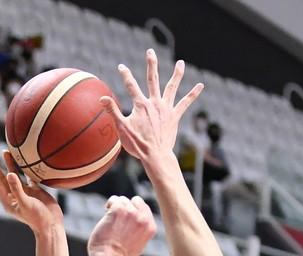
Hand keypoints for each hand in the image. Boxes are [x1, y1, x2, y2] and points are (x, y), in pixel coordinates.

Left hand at [0, 151, 62, 234]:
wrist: (51, 224)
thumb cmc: (37, 218)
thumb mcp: (26, 203)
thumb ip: (17, 189)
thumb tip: (9, 174)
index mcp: (9, 201)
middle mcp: (14, 196)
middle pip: (3, 179)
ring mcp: (24, 193)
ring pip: (15, 176)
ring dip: (10, 165)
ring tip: (6, 152)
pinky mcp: (34, 191)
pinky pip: (27, 177)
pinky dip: (25, 168)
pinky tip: (24, 159)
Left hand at [88, 195, 156, 255]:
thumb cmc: (120, 254)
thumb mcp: (140, 245)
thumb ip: (143, 232)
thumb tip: (141, 222)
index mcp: (151, 227)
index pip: (145, 209)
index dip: (134, 212)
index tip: (126, 220)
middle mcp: (143, 219)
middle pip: (136, 201)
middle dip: (127, 208)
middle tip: (119, 219)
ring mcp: (132, 212)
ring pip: (123, 200)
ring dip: (116, 208)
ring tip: (112, 220)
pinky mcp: (119, 209)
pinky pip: (114, 200)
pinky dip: (109, 206)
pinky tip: (106, 214)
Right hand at [101, 52, 202, 169]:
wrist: (156, 156)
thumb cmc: (137, 144)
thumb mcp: (122, 128)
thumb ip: (113, 111)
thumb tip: (101, 98)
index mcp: (141, 105)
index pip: (131, 85)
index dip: (125, 75)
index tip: (121, 66)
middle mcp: (154, 103)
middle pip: (152, 79)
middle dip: (151, 64)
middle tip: (150, 52)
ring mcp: (166, 109)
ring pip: (172, 87)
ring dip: (177, 74)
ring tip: (180, 63)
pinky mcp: (175, 116)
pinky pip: (185, 103)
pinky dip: (193, 94)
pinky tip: (200, 85)